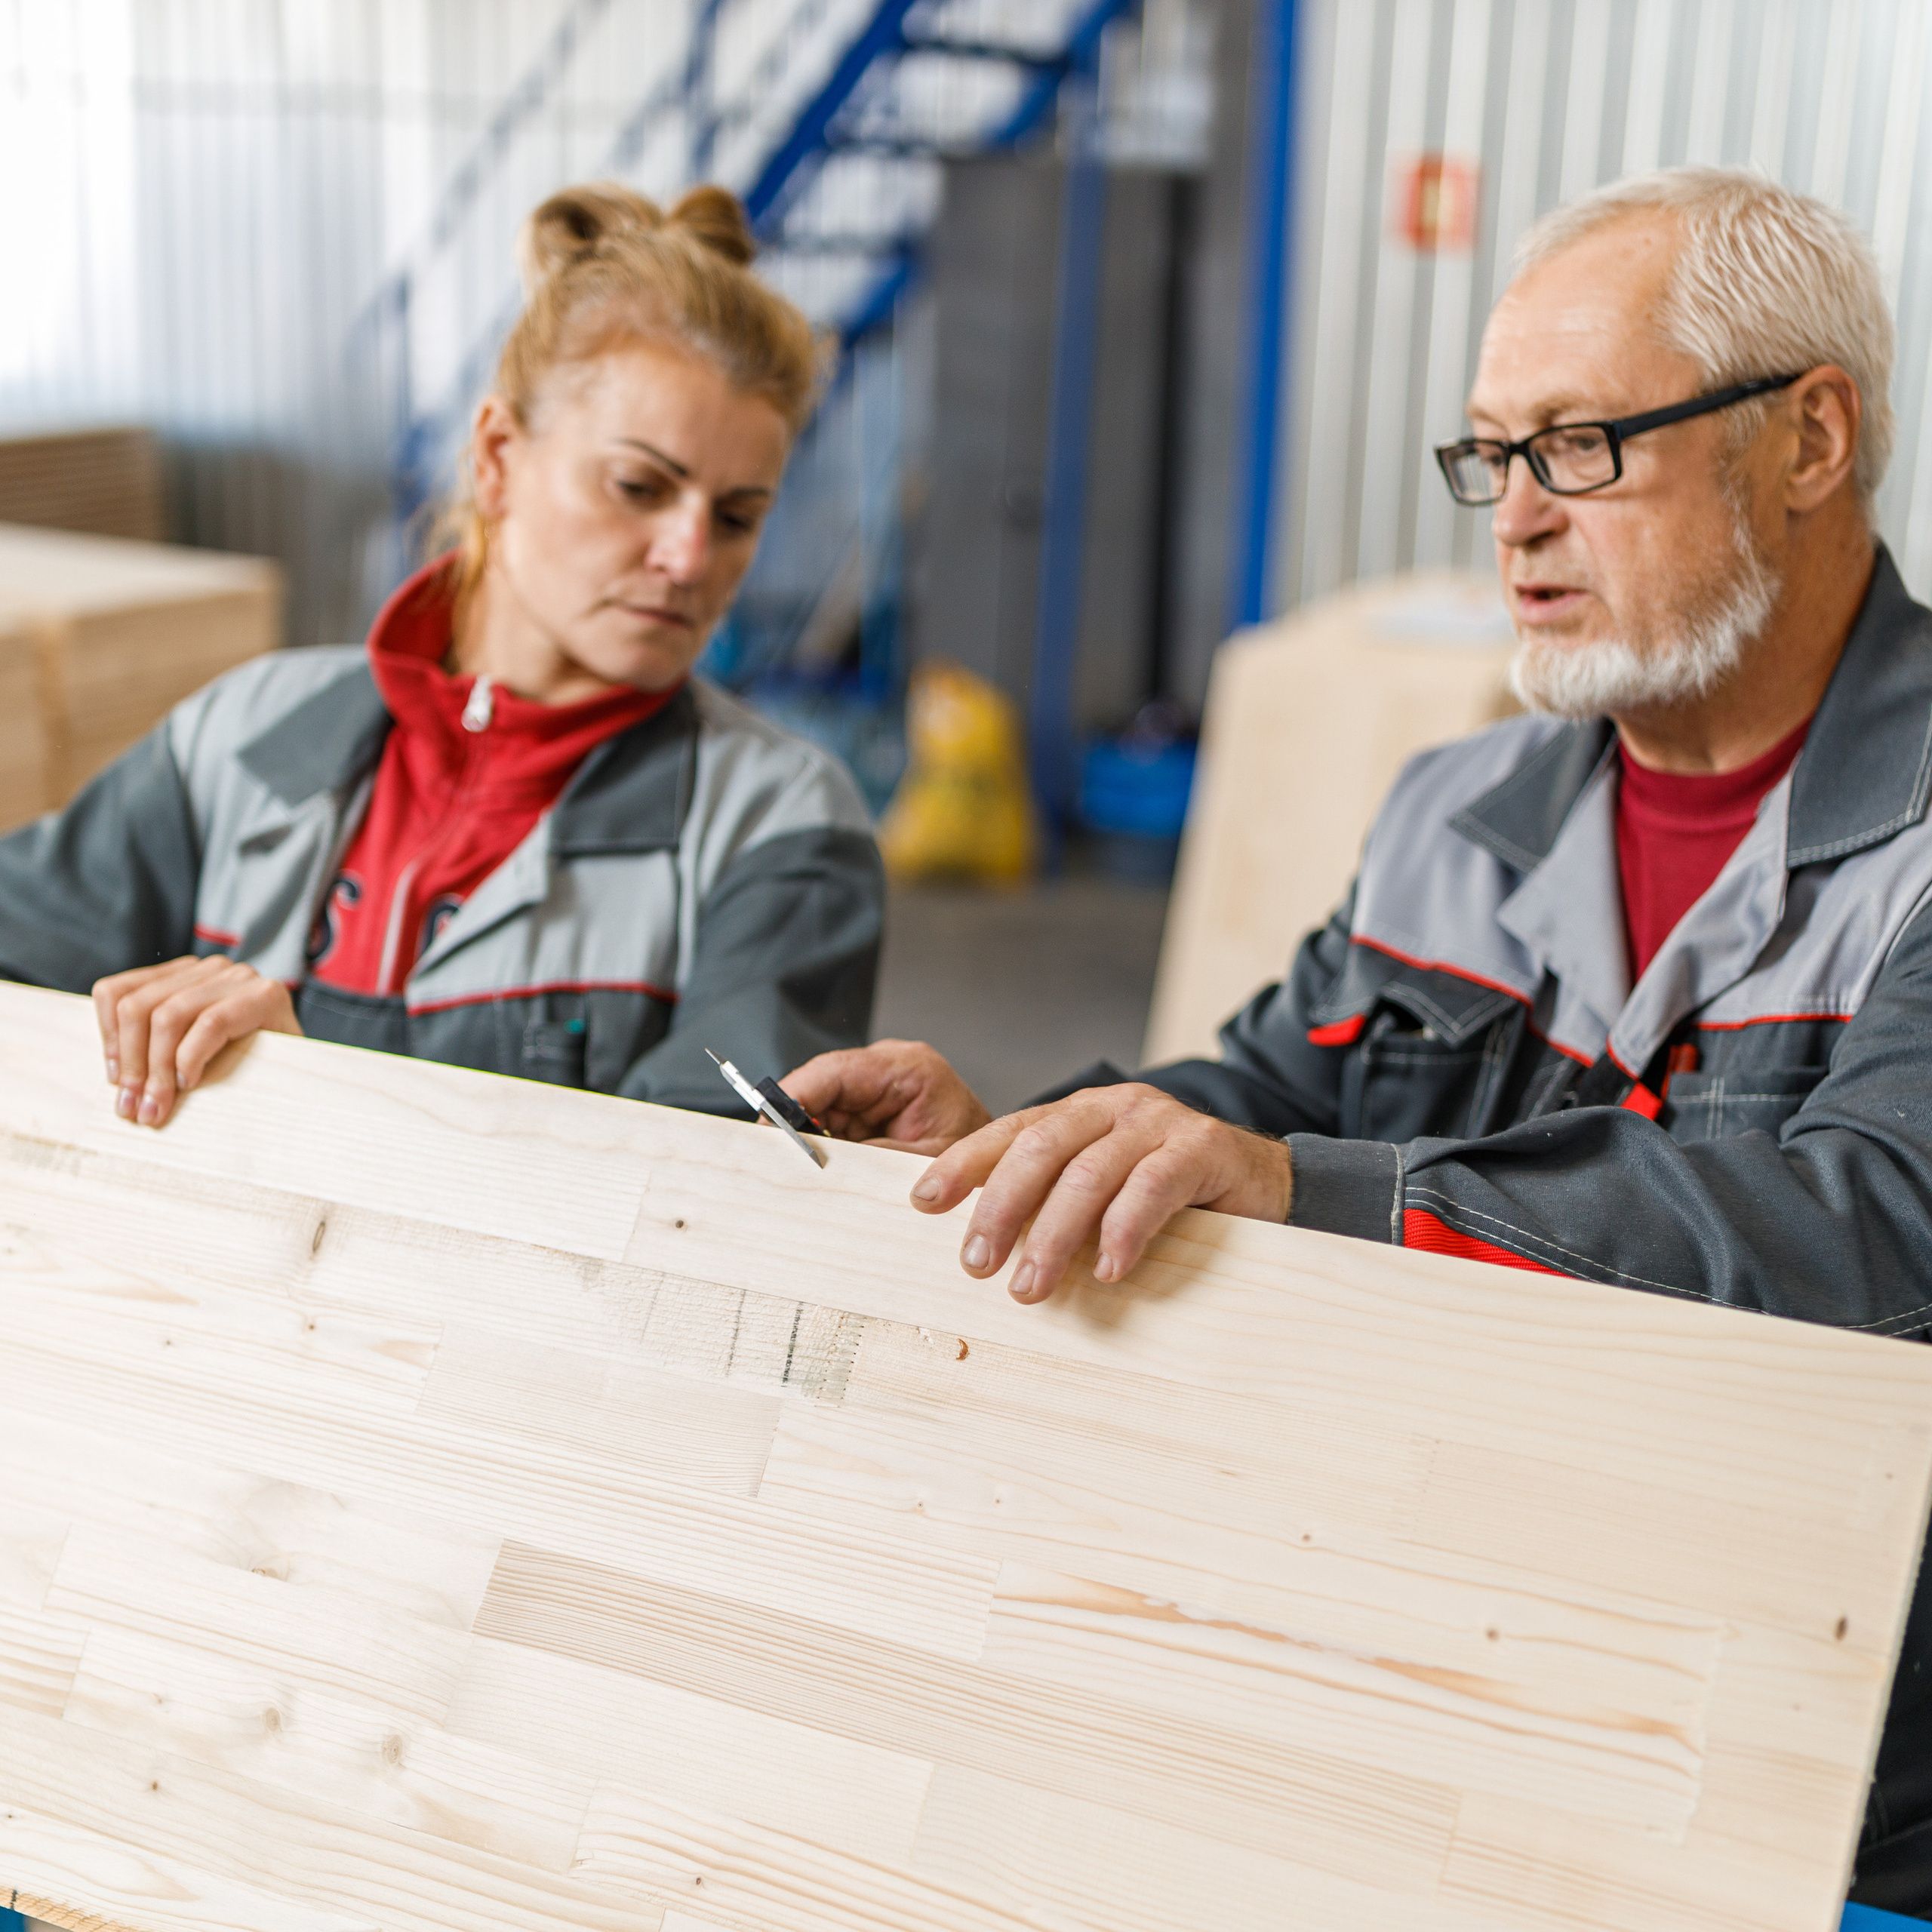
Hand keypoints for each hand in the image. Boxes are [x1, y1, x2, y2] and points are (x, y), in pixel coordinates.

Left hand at [92, 955, 302, 1127]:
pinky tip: (192, 1082)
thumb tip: (117, 1080)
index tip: (115, 1081)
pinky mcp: (267, 995)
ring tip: (159, 1106)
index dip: (107, 1037)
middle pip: (137, 1007)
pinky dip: (192, 1057)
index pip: (117, 991)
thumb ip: (159, 1048)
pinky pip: (210, 1023)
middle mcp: (209, 968)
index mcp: (183, 976)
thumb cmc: (251, 1068)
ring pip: (167, 1015)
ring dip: (157, 1070)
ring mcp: (239, 978)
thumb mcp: (193, 1052)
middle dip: (131, 1064)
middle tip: (133, 1109)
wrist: (315, 1074)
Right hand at [781, 1039, 992, 1155]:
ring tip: (807, 1172)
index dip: (794, 1095)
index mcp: (909, 1067)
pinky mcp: (870, 1107)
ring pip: (819, 1107)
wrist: (1001, 1166)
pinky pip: (832, 1122)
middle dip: (798, 1122)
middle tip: (779, 1159)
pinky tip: (824, 1168)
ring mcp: (877, 1086)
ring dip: (810, 1138)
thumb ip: (876, 1156)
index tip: (769, 1124)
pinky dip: (824, 1146)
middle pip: (820, 1087)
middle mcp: (888, 1068)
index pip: (835, 1071)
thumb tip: (823, 1159)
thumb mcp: (928, 1162)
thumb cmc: (979, 1158)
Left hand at [910, 1084, 1292, 1303]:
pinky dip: (1124, 1230)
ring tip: (1030, 1288)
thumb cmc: (1173, 1198)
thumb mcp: (1103, 1193)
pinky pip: (1153, 1187)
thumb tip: (984, 1252)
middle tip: (976, 1265)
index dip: (964, 1163)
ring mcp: (1160, 1124)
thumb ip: (1054, 1205)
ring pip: (1090, 1173)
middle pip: (1040, 1149)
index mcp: (1080, 1114)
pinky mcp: (1203, 1149)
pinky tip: (1108, 1270)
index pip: (1010, 1132)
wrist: (1266, 1185)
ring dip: (1053, 1235)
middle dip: (1001, 1207)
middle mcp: (1113, 1109)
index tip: (923, 1202)